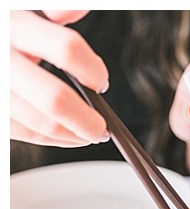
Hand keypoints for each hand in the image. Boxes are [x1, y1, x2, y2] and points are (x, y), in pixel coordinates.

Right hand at [10, 10, 109, 146]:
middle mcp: (3, 60)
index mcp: (13, 26)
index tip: (101, 82)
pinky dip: (52, 140)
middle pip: (54, 99)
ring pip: (40, 124)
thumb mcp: (20, 7)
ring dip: (73, 135)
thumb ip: (54, 7)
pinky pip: (25, 134)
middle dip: (87, 119)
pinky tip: (67, 135)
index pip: (66, 49)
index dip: (92, 69)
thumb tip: (76, 9)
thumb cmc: (4, 29)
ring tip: (89, 133)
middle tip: (103, 127)